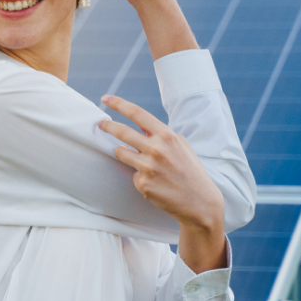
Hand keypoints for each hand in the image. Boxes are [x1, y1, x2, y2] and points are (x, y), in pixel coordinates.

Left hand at [98, 94, 226, 272]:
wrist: (199, 202)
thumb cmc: (189, 171)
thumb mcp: (180, 146)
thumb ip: (160, 135)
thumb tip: (139, 126)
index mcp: (167, 136)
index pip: (138, 114)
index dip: (119, 104)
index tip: (105, 98)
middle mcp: (156, 149)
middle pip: (122, 132)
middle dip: (107, 126)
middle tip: (100, 123)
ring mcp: (148, 167)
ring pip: (120, 152)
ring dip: (123, 153)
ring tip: (140, 160)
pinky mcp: (142, 184)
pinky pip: (132, 174)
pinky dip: (140, 177)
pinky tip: (156, 183)